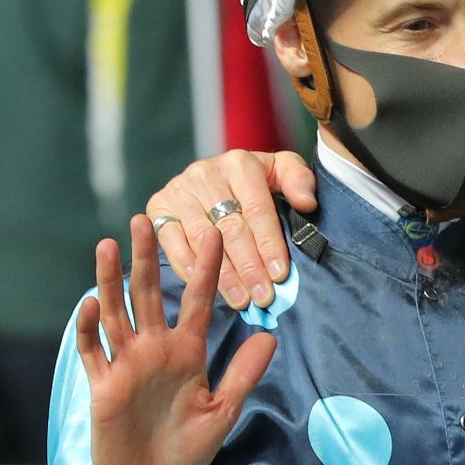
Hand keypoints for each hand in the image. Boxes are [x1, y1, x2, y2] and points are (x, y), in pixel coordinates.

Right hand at [76, 216, 276, 464]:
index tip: (216, 232)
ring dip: (111, 280)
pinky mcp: (103, 385)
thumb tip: (270, 336)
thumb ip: (242, 373)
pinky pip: (95, 352)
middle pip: (148, 294)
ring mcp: (126, 364)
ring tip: (110, 244)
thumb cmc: (185, 448)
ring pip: (116, 312)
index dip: (205, 268)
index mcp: (186, 352)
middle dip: (147, 257)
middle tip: (146, 215)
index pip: (196, 301)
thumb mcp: (222, 410)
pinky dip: (90, 329)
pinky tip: (89, 303)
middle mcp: (154, 350)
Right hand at [147, 149, 315, 312]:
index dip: (269, 244)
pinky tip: (208, 289)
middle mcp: (204, 174)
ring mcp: (178, 190)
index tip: (280, 275)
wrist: (218, 177)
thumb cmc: (258, 181)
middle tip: (263, 296)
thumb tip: (306, 203)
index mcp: (239, 164)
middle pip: (230, 228)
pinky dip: (190, 268)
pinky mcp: (158, 207)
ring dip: (223, 274)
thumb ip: (299, 181)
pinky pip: (172, 243)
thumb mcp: (283, 171)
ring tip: (242, 301)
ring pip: (203, 240)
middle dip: (249, 267)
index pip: (256, 210)